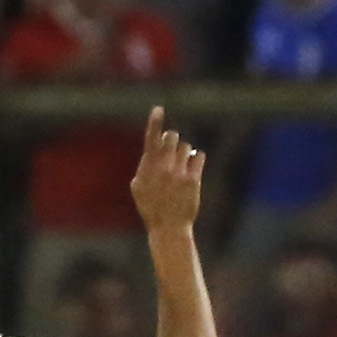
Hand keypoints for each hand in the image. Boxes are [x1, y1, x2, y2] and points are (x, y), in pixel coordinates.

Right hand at [128, 107, 204, 232]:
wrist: (168, 228)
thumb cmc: (151, 208)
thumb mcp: (138, 189)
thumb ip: (143, 168)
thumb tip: (152, 152)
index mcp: (147, 168)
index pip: (150, 140)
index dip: (154, 123)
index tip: (158, 109)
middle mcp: (162, 168)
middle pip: (172, 137)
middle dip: (172, 140)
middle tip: (173, 152)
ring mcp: (178, 173)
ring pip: (186, 146)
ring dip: (184, 153)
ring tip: (181, 167)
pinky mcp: (192, 179)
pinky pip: (198, 156)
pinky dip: (196, 160)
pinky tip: (192, 171)